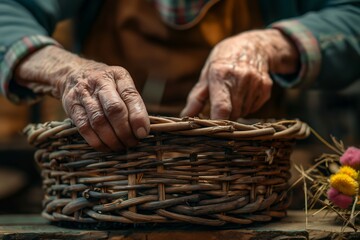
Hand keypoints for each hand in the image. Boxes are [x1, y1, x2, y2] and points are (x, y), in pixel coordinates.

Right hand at [59, 61, 149, 151]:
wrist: (73, 73)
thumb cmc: (107, 85)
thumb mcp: (122, 84)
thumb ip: (133, 103)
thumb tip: (142, 130)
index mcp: (118, 75)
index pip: (130, 96)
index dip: (138, 117)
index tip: (143, 133)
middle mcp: (100, 81)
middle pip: (114, 109)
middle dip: (125, 131)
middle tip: (132, 142)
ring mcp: (83, 94)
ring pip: (99, 121)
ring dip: (112, 139)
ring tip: (121, 146)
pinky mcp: (72, 107)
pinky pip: (84, 128)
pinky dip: (97, 141)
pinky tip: (106, 147)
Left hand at [181, 29, 298, 119]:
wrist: (253, 45)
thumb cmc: (223, 61)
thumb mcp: (206, 75)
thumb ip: (196, 98)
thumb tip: (185, 117)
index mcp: (220, 74)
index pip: (221, 107)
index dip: (216, 122)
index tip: (210, 128)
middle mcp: (240, 78)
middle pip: (232, 114)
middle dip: (224, 115)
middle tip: (220, 105)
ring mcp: (256, 83)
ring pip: (243, 113)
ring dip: (236, 111)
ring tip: (233, 95)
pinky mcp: (266, 88)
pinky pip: (254, 108)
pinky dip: (247, 106)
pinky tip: (244, 92)